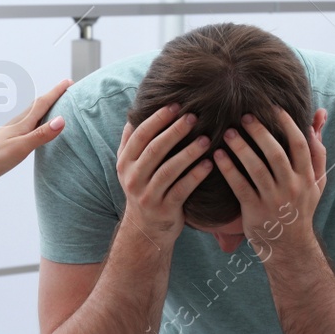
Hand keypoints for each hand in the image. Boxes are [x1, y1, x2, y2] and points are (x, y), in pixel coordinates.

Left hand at [0, 79, 71, 199]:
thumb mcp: (20, 148)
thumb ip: (41, 135)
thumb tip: (61, 120)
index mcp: (21, 124)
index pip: (42, 104)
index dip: (56, 92)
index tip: (68, 83)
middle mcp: (17, 125)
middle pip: (37, 106)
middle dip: (52, 97)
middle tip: (65, 91)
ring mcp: (12, 134)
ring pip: (32, 117)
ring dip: (45, 110)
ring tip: (56, 108)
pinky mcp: (9, 144)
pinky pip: (28, 129)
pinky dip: (37, 124)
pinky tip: (37, 131)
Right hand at [116, 104, 216, 242]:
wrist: (145, 229)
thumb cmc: (144, 189)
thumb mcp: (130, 167)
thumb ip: (131, 142)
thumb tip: (135, 111)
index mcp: (125, 163)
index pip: (139, 136)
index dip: (156, 119)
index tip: (174, 105)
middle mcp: (133, 178)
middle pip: (154, 150)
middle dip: (174, 131)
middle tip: (192, 116)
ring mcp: (148, 195)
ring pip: (168, 170)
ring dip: (188, 152)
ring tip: (205, 139)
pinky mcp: (164, 210)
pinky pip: (181, 189)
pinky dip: (195, 176)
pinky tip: (209, 164)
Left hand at [212, 107, 326, 254]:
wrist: (290, 246)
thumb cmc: (301, 208)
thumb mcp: (317, 182)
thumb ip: (317, 151)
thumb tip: (318, 118)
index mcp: (308, 177)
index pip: (300, 144)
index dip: (287, 124)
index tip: (273, 108)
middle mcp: (292, 187)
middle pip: (276, 153)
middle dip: (260, 132)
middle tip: (245, 116)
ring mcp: (273, 200)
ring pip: (256, 168)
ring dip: (241, 148)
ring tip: (228, 132)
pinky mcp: (254, 211)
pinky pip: (239, 186)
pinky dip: (228, 169)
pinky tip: (218, 156)